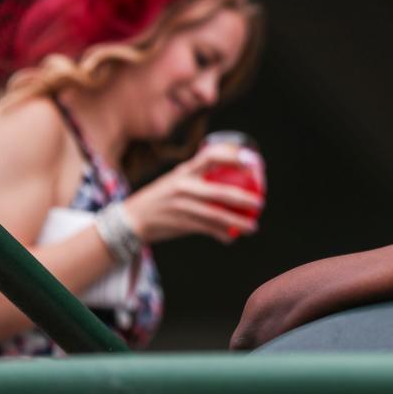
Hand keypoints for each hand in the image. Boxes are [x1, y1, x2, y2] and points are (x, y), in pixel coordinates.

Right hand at [123, 142, 262, 244]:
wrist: (132, 219)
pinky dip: (221, 234)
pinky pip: (207, 230)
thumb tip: (231, 178)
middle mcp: (183, 186)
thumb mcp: (176, 180)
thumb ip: (198, 177)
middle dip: (244, 198)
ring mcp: (182, 206)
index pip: (211, 155)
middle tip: (260, 202)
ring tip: (253, 227)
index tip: (252, 162)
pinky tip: (231, 238)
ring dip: (238, 222)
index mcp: (184, 171)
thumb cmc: (162, 198)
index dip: (233, 156)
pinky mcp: (180, 223)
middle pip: (220, 191)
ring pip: (216, 215)